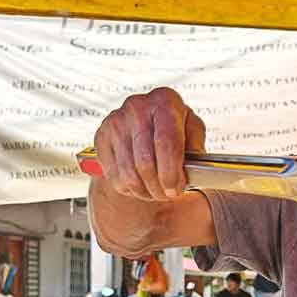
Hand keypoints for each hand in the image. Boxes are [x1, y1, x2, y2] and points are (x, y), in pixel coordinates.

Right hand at [93, 87, 205, 201]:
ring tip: (156, 192)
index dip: (171, 172)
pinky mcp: (101, 136)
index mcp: (165, 101)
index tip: (175, 190)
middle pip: (145, 162)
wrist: (147, 120)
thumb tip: (194, 171)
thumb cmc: (174, 127)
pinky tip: (141, 185)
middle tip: (168, 195)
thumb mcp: (193, 132)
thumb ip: (196, 150)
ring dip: (144, 191)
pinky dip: (129, 189)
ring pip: (128, 173)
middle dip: (158, 187)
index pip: (166, 142)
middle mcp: (138, 106)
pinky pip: (114, 176)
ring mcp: (116, 121)